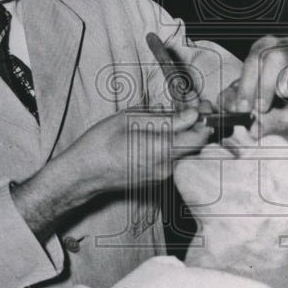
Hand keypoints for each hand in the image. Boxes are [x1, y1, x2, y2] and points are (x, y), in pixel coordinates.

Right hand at [66, 105, 212, 193]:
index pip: (199, 137)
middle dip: (193, 125)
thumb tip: (192, 115)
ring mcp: (161, 176)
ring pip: (183, 152)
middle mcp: (166, 167)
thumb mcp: (131, 119)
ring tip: (161, 119)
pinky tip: (152, 134)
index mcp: (161, 150)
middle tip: (184, 109)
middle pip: (194, 145)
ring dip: (179, 135)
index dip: (204, 120)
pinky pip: (171, 159)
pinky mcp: (156, 179)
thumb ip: (166, 118)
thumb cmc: (101, 143)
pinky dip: (169, 145)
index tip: (200, 107)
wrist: (83, 173)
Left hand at [218, 36, 287, 114]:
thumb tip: (233, 113)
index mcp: (266, 50)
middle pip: (274, 55)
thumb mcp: (261, 99)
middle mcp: (287, 45)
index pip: (253, 61)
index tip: (242, 107)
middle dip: (265, 82)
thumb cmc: (281, 95)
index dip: (246, 84)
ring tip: (284, 92)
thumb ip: (246, 103)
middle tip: (261, 107)